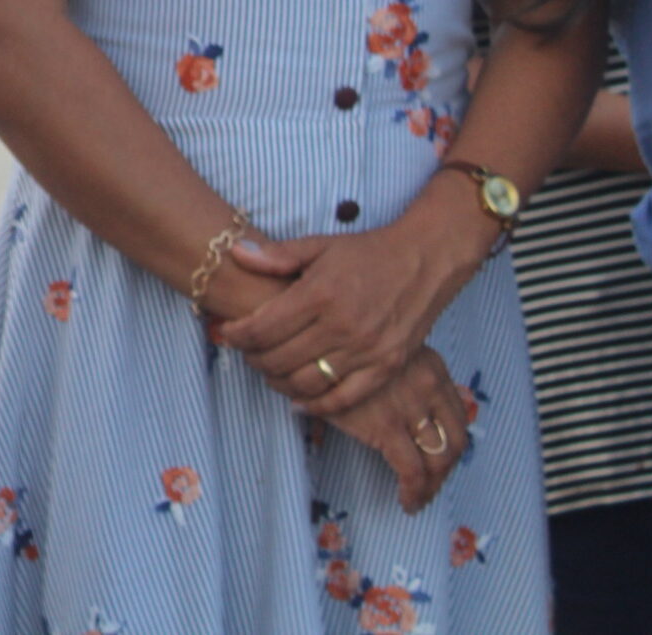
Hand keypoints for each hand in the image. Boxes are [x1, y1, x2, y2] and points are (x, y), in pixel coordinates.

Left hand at [216, 219, 482, 415]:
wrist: (424, 261)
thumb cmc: (367, 253)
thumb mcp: (319, 245)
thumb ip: (276, 255)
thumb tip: (236, 253)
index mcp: (319, 294)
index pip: (263, 327)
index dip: (238, 335)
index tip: (227, 333)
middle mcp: (342, 326)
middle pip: (280, 359)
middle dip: (253, 359)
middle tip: (245, 354)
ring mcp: (367, 350)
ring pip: (307, 383)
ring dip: (279, 383)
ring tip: (268, 373)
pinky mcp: (387, 366)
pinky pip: (345, 398)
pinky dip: (318, 406)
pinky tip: (299, 401)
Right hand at [319, 346, 469, 513]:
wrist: (309, 344)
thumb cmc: (337, 348)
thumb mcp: (382, 353)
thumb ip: (398, 376)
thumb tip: (394, 404)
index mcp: (431, 367)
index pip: (458, 415)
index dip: (452, 442)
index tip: (440, 457)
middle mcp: (429, 387)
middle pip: (455, 440)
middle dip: (446, 469)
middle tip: (432, 485)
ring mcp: (410, 408)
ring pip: (439, 460)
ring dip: (432, 486)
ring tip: (419, 499)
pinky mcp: (386, 426)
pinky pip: (412, 470)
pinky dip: (414, 492)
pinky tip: (407, 502)